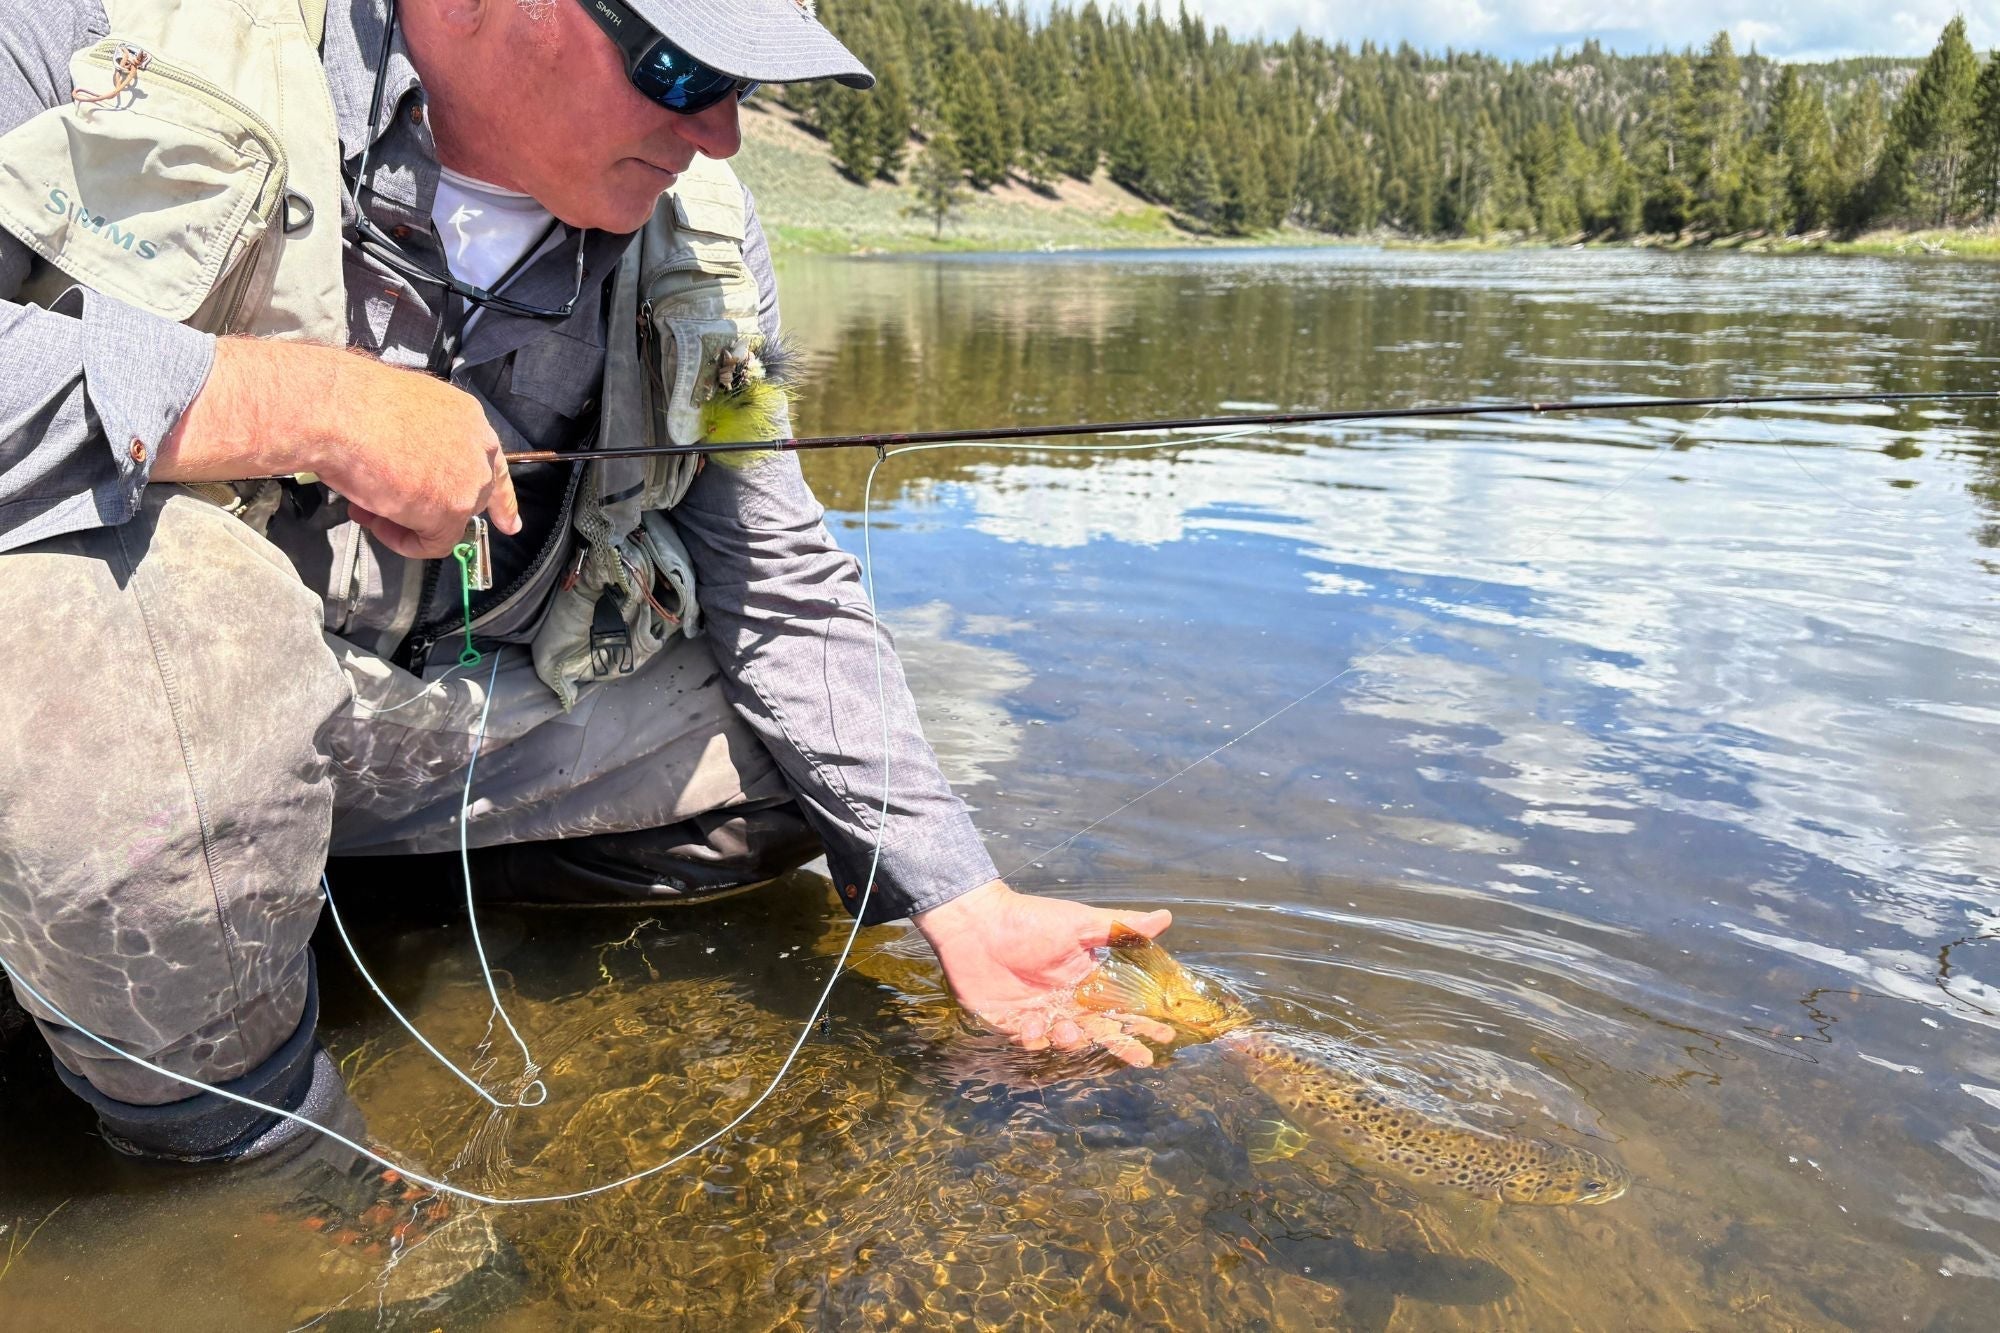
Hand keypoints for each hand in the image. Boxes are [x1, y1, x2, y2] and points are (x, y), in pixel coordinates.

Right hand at [157, 338, 519, 558]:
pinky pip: (434, 543)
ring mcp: (469, 479)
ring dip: (408, 523)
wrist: (337, 410)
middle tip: (382, 509)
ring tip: (367, 509)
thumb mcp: (398, 418)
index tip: (508, 524)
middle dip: (426, 510)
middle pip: (468, 496)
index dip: (499, 498)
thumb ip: (416, 447)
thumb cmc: (351, 404)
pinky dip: (405, 542)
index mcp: (466, 417)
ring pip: (449, 521)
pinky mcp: (452, 509)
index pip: (492, 462)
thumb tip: (403, 474)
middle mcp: (476, 447)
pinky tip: (378, 523)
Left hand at [913, 880, 1176, 1065]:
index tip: (1166, 1031)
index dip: (1142, 1019)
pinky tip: (1030, 1023)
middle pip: (1100, 1030)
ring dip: (1071, 1040)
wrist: (977, 925)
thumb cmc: (1030, 920)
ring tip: (1065, 1029)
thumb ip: (1120, 926)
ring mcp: (1040, 1013)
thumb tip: (1166, 918)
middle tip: (1142, 1058)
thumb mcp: (1079, 921)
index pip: (1121, 1004)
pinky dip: (1033, 1038)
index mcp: (1085, 978)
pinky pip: (1030, 1041)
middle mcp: (1067, 1000)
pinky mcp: (1011, 1022)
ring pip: (1066, 1039)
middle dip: (1123, 1044)